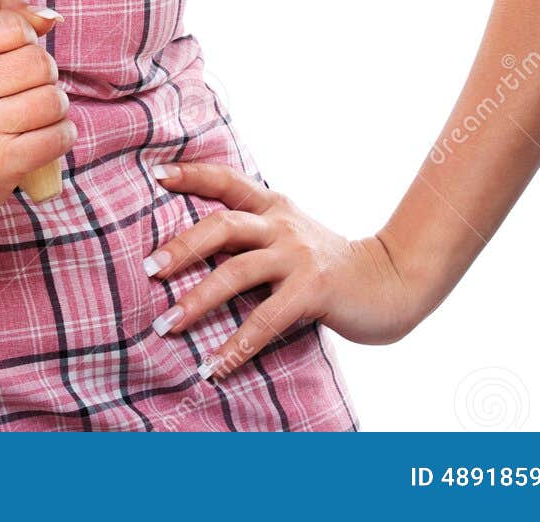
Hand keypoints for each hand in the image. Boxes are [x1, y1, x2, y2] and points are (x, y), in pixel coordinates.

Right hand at [0, 0, 76, 226]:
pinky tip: (44, 136)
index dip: (25, 37)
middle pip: (37, 62)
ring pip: (52, 99)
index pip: (10, 26)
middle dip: (43, 74)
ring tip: (34, 114)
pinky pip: (57, 136)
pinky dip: (62, 134)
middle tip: (26, 88)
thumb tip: (49, 16)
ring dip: (55, 106)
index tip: (14, 53)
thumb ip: (3, 20)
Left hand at [143, 160, 425, 380]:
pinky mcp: (313, 290)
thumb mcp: (292, 235)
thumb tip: (196, 249)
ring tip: (167, 323)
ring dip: (197, 300)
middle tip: (148, 268)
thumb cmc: (330, 265)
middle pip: (222, 224)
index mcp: (274, 205)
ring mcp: (298, 255)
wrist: (391, 282)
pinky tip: (215, 366)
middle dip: (181, 246)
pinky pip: (265, 319)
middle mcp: (282, 224)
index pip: (227, 179)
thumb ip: (255, 234)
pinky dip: (236, 346)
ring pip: (236, 271)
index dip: (192, 174)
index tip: (156, 173)